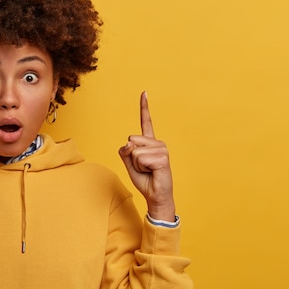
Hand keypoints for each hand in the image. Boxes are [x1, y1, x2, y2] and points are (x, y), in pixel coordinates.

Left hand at [118, 92, 175, 220]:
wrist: (155, 196)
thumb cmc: (144, 179)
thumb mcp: (129, 163)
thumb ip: (125, 151)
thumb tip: (129, 143)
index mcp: (149, 142)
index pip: (145, 121)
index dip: (144, 107)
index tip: (144, 92)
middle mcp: (157, 143)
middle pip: (131, 140)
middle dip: (131, 156)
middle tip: (143, 167)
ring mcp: (161, 149)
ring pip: (135, 151)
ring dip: (137, 164)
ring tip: (148, 170)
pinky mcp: (163, 157)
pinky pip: (140, 158)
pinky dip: (141, 168)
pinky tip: (152, 172)